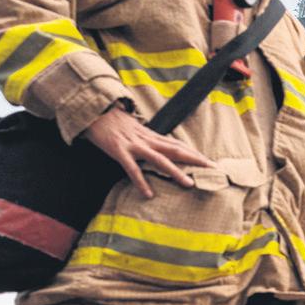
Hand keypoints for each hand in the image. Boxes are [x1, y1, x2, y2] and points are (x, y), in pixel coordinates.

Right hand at [82, 105, 214, 198]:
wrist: (92, 111)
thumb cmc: (113, 123)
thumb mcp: (134, 130)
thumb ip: (147, 140)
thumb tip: (160, 148)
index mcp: (150, 136)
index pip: (177, 145)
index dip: (194, 153)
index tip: (210, 162)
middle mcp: (146, 139)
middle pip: (176, 150)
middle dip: (195, 160)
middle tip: (212, 170)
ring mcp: (134, 145)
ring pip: (159, 159)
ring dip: (175, 172)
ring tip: (189, 184)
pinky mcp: (119, 150)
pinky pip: (132, 168)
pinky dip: (141, 181)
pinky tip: (148, 194)